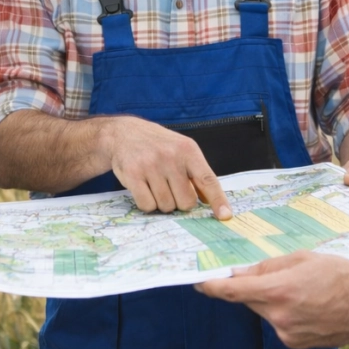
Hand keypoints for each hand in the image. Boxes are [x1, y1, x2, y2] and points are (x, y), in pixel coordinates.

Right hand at [105, 117, 232, 218]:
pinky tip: (143, 188)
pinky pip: (147, 205)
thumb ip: (197, 174)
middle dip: (179, 201)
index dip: (218, 200)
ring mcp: (151, 165)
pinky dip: (147, 203)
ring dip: (162, 202)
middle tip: (170, 188)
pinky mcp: (133, 175)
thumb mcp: (182, 150)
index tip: (225, 215)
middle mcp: (171, 157)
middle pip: (186, 202)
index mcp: (188, 150)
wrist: (124, 133)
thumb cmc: (158, 145)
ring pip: (166, 206)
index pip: (207, 180)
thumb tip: (211, 201)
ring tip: (154, 184)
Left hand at [197, 251, 348, 347]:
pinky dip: (283, 312)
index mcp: (279, 291)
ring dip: (271, 300)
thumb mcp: (303, 258)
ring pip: (264, 311)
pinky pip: (278, 323)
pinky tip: (307, 304)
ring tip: (300, 289)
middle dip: (252, 287)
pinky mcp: (295, 344)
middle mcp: (279, 317)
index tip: (198, 282)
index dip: (211, 286)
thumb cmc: (341, 275)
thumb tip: (242, 273)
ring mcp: (287, 334)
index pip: (232, 291)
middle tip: (267, 274)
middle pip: (249, 300)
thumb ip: (268, 266)